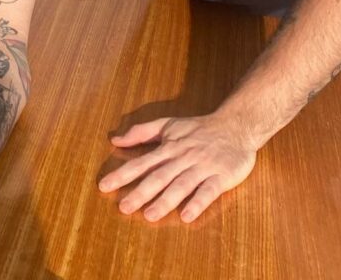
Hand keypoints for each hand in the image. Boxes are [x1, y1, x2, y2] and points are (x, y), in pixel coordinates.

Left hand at [98, 113, 257, 223]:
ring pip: (181, 185)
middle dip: (140, 192)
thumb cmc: (198, 128)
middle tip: (123, 207)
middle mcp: (182, 158)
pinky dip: (197, 203)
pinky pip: (208, 191)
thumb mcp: (168, 124)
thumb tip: (115, 140)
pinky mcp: (220, 177)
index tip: (104, 186)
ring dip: (165, 201)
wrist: (235, 126)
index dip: (122, 174)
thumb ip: (141, 132)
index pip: (142, 162)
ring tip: (149, 215)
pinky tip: (186, 216)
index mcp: (168, 147)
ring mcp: (201, 167)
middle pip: (159, 176)